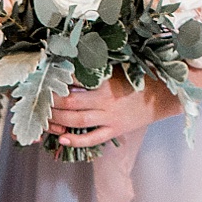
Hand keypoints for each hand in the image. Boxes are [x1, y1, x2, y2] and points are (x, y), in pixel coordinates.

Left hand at [46, 75, 178, 149]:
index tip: (43, 82)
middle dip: (51, 104)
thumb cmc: (139, 78)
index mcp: (105, 82)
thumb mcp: (118, 68)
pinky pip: (92, 138)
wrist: (163, 95)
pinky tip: (62, 139)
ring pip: (77, 121)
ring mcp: (109, 118)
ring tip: (44, 120)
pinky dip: (76, 140)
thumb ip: (96, 68)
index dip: (56, 83)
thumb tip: (71, 60)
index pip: (74, 82)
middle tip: (37, 103)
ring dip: (57, 122)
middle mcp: (105, 100)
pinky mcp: (114, 130)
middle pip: (70, 104)